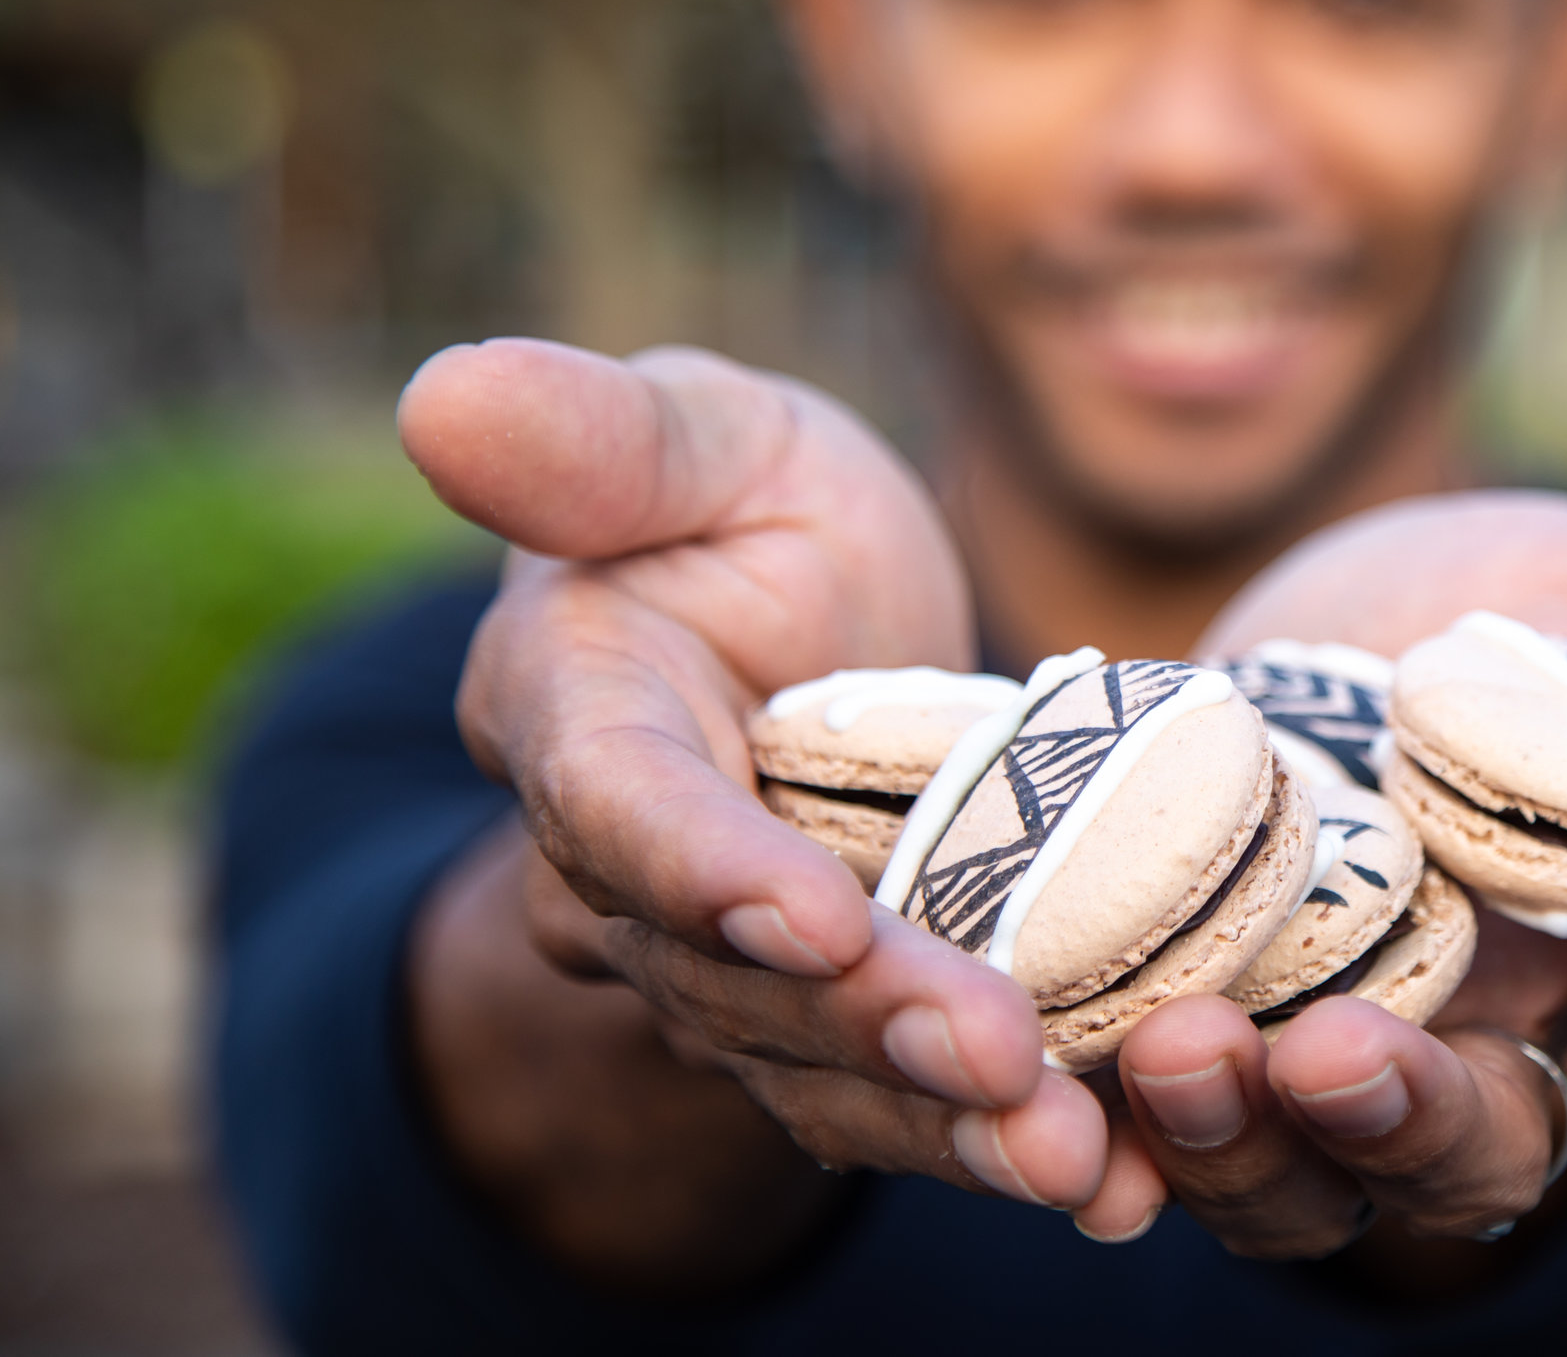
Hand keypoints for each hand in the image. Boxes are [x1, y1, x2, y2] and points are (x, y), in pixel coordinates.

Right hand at [399, 339, 1163, 1258]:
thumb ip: (596, 438)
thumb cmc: (741, 504)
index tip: (817, 920)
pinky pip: (889, 1096)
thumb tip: (442, 392)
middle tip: (1008, 1065)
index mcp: (577, 712)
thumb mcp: (703, 435)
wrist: (807, 621)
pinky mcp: (821, 1020)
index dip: (705, 868)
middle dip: (869, 1023)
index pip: (618, 804)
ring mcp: (718, 965)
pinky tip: (1116, 1183)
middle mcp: (620, 871)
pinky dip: (990, 1142)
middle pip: (733, 970)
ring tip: (1079, 1159)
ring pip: (814, 1064)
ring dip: (940, 1121)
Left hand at [1102, 491, 1566, 1257]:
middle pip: (1497, 1153)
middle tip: (1352, 1054)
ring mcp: (1334, 1065)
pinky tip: (1057, 1104)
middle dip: (1429, 1117)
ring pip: (1314, 1179)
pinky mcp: (1184, 1045)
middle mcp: (1501, 1048)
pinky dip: (1114, 1140)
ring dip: (1251, 1140)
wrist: (1287, 639)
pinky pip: (1158, 1143)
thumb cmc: (1496, 623)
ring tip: (1183, 1053)